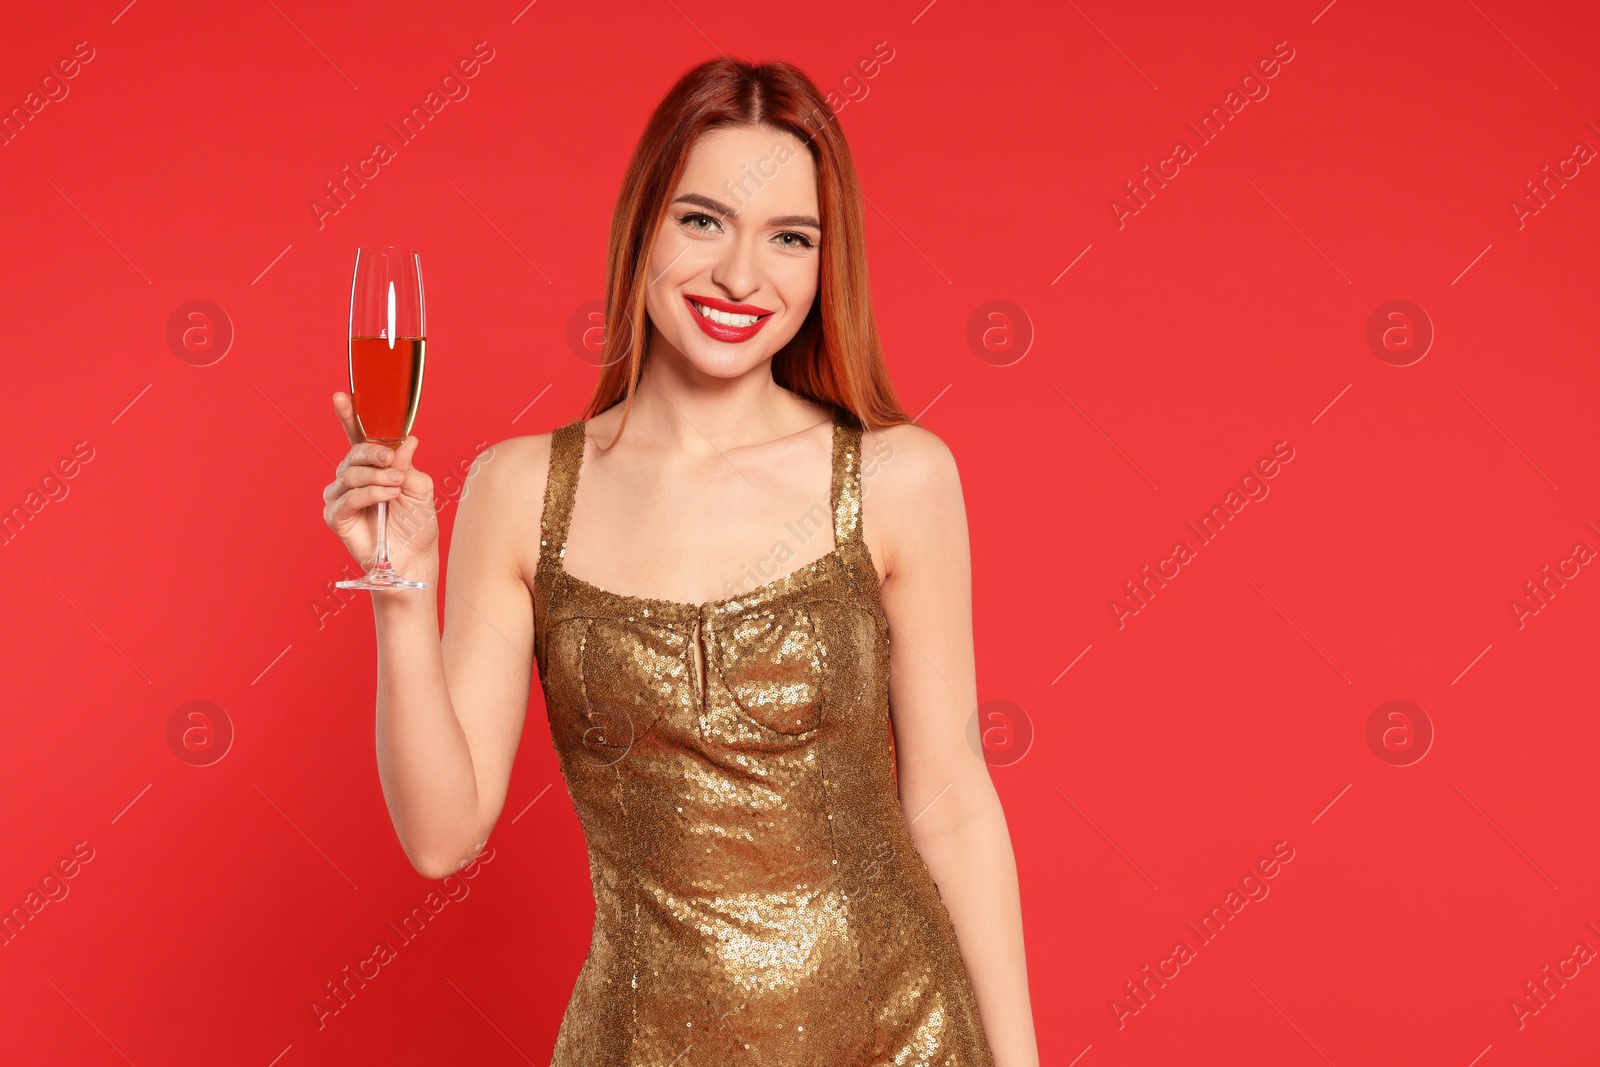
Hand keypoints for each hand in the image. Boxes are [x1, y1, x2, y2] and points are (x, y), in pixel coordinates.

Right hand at [323, 392, 438, 575]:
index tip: (343, 396)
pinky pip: (348, 497)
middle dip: (374, 453)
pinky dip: (369, 494)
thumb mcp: (420, 487)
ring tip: (396, 487)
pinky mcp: (336, 516)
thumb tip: (408, 440)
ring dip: (377, 478)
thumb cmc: (417, 522)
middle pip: (354, 453)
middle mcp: (352, 477)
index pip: (356, 435)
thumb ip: (408, 463)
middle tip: (393, 463)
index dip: (348, 415)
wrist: (414, 557)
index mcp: (372, 465)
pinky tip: (385, 497)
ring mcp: (340, 495)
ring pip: (350, 473)